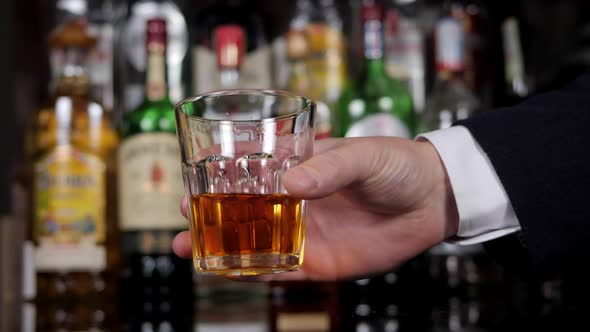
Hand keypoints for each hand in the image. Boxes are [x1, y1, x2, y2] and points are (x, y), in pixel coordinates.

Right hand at [173, 137, 458, 280]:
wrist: (433, 200)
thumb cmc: (397, 165)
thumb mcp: (364, 155)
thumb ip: (330, 168)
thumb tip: (291, 183)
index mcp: (301, 169)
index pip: (252, 170)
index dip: (220, 173)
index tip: (192, 174)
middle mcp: (297, 202)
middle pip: (243, 209)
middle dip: (209, 212)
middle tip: (182, 213)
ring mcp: (306, 233)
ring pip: (254, 242)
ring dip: (222, 246)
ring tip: (189, 247)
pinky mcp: (320, 261)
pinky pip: (281, 269)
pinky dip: (255, 272)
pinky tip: (230, 271)